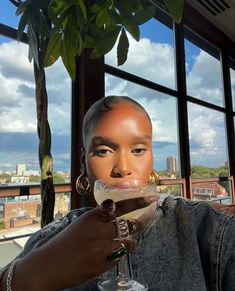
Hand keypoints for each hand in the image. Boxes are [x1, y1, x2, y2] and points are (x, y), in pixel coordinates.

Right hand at [13, 194, 158, 290]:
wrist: (50, 265)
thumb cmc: (67, 241)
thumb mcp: (82, 222)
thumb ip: (100, 216)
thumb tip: (116, 211)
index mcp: (93, 217)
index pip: (120, 206)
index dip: (138, 202)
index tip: (153, 198)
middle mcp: (99, 230)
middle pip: (129, 225)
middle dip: (133, 226)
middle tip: (130, 226)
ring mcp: (102, 248)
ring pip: (129, 243)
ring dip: (126, 243)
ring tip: (113, 244)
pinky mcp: (103, 265)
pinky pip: (120, 257)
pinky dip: (116, 255)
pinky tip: (104, 255)